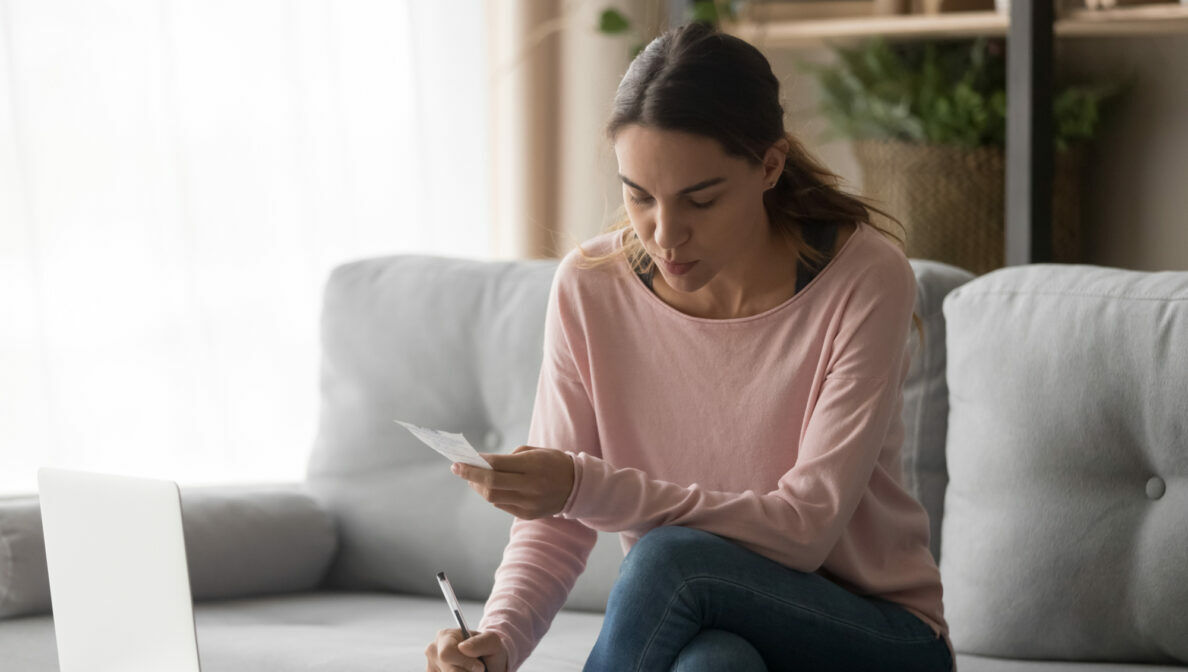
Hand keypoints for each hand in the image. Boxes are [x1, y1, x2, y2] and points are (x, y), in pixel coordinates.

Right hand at [424, 628, 506, 671]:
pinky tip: (463, 671)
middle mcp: (433, 651)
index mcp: (444, 636)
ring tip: (470, 669)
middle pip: (449, 671)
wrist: (486, 660)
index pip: (447, 654)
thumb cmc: (487, 649)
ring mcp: (431, 666)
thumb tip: (462, 647)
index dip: (465, 663)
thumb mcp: (491, 641)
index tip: (480, 667)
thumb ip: (480, 643)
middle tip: (478, 668)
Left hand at [452, 445, 575, 519]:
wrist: (578, 486)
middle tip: (457, 468)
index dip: (475, 464)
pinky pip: (502, 505)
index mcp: (533, 466)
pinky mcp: (528, 514)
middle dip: (470, 476)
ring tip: (472, 478)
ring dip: (478, 487)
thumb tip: (482, 465)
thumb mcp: (535, 452)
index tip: (460, 460)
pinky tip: (488, 488)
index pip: (495, 466)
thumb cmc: (552, 462)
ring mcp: (529, 503)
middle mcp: (531, 486)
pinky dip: (492, 495)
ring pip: (493, 497)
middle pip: (490, 484)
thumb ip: (509, 458)